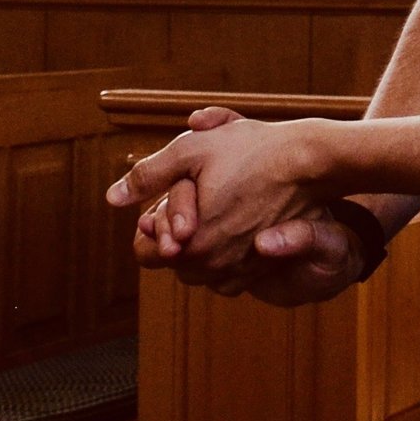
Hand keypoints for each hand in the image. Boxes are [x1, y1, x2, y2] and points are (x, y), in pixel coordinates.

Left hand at [110, 106, 327, 285]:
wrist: (307, 162)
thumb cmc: (249, 150)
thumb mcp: (190, 151)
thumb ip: (147, 175)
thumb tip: (112, 196)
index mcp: (191, 244)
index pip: (145, 253)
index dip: (150, 225)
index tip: (163, 199)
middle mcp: (215, 266)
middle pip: (172, 261)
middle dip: (174, 235)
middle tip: (192, 198)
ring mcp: (241, 270)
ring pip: (199, 267)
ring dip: (198, 244)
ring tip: (212, 207)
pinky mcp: (261, 267)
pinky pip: (227, 270)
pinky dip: (223, 251)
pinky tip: (232, 219)